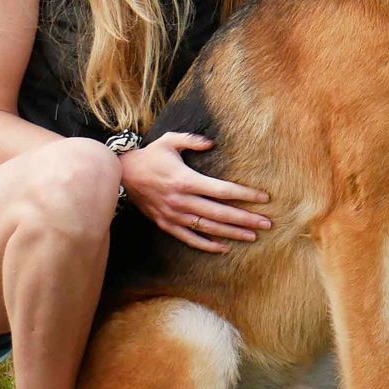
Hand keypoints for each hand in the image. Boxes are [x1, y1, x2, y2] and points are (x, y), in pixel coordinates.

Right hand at [121, 132, 271, 253]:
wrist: (120, 176)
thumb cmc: (149, 156)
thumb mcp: (169, 141)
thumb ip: (192, 141)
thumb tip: (211, 143)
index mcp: (185, 180)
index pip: (223, 190)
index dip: (245, 195)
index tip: (264, 198)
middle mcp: (181, 200)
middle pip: (220, 213)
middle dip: (246, 219)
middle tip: (267, 224)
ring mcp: (173, 215)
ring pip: (208, 228)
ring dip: (232, 233)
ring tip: (253, 236)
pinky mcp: (166, 224)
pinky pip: (189, 238)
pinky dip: (207, 245)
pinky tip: (224, 248)